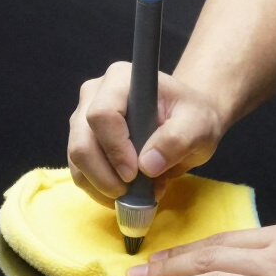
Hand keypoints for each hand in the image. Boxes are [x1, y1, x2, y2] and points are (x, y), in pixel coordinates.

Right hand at [67, 64, 225, 204]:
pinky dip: (96, 189)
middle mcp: (94, 94)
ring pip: (75, 159)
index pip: (102, 114)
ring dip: (99, 185)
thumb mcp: (199, 126)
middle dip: (103, 175)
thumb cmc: (191, 118)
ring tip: (129, 195)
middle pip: (81, 141)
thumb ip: (177, 140)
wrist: (184, 122)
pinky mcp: (81, 141)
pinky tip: (121, 194)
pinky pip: (78, 171)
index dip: (115, 148)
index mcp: (121, 80)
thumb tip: (148, 165)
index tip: (135, 173)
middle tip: (129, 192)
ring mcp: (82, 118)